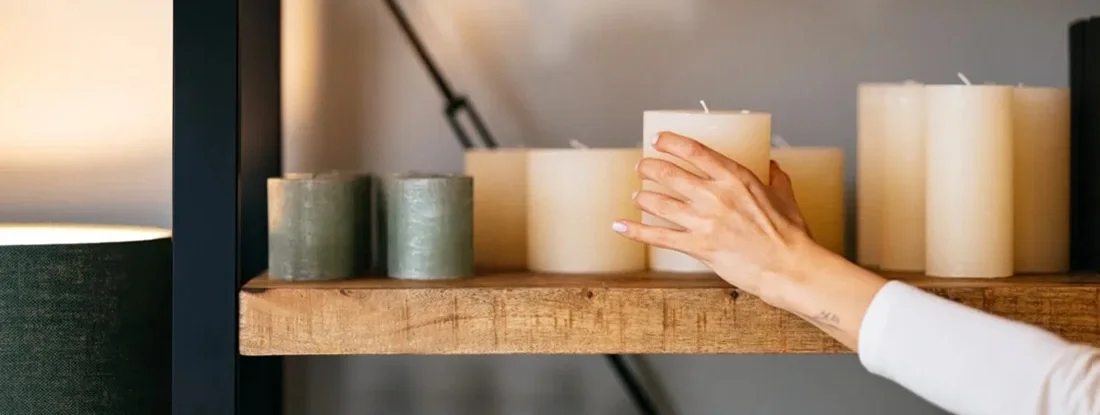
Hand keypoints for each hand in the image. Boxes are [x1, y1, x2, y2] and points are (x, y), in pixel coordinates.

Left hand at [613, 132, 823, 303]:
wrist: (788, 267)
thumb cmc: (790, 234)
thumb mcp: (785, 196)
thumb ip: (776, 177)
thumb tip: (773, 165)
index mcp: (735, 178)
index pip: (694, 151)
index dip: (671, 142)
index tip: (658, 139)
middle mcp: (714, 196)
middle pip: (669, 173)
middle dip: (649, 167)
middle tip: (642, 167)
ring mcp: (703, 222)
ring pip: (659, 202)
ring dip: (643, 196)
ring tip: (638, 194)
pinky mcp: (697, 247)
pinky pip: (658, 236)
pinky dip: (635, 230)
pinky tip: (619, 225)